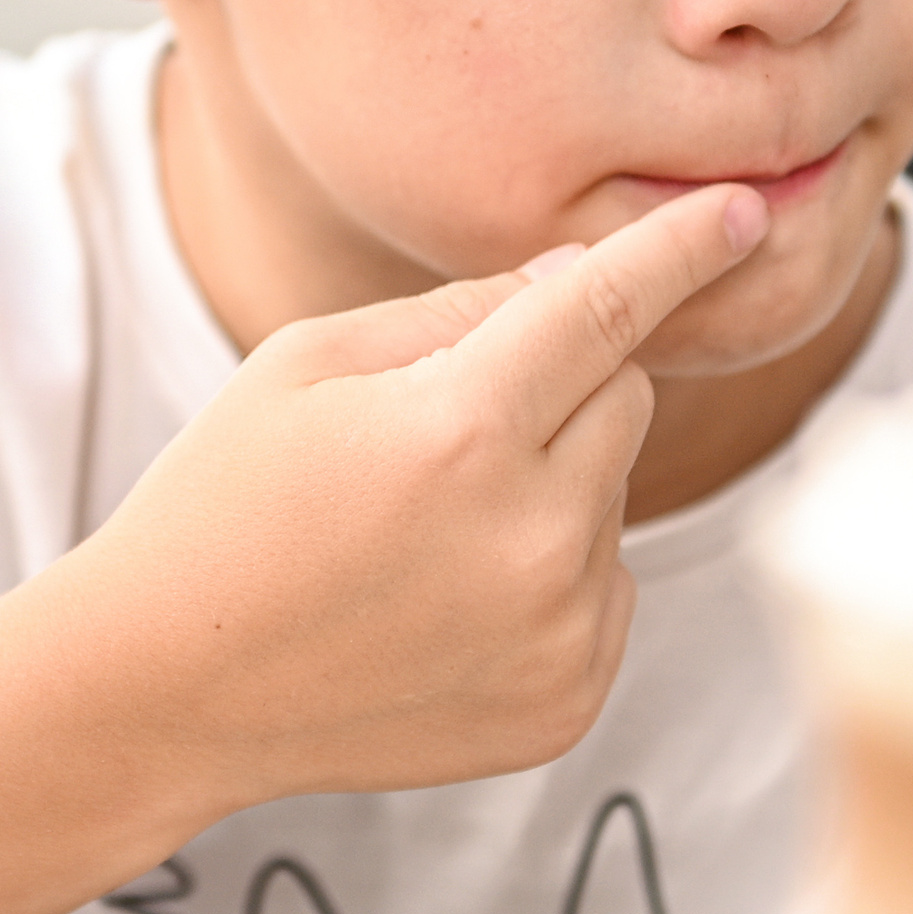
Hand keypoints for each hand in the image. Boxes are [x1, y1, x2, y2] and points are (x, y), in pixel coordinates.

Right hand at [0, 179, 766, 913]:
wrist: (169, 688)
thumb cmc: (228, 499)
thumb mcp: (313, 362)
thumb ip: (464, 311)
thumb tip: (590, 278)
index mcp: (462, 430)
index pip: (606, 309)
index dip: (676, 251)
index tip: (743, 211)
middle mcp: (534, 537)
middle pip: (625, 398)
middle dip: (565, 384)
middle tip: (451, 422)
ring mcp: (560, 632)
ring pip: (615, 493)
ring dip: (554, 484)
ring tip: (426, 531)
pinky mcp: (571, 701)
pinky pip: (608, 586)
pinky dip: (554, 572)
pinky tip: (447, 600)